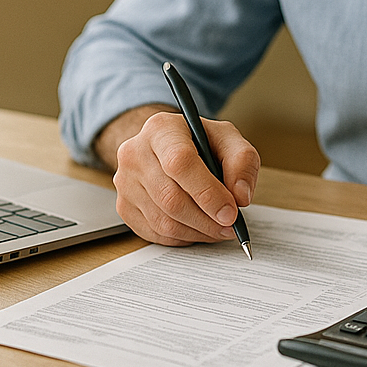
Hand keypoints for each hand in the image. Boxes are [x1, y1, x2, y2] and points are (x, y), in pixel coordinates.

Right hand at [108, 109, 259, 245]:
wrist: (166, 146)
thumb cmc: (198, 141)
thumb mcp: (228, 138)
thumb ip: (242, 161)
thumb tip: (240, 196)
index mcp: (161, 129)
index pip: (179, 162)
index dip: (207, 192)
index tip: (231, 212)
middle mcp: (135, 153)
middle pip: (170, 197)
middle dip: (206, 219)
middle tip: (230, 226)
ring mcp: (125, 182)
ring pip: (163, 220)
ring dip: (197, 231)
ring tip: (219, 228)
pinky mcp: (124, 207)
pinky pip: (155, 233)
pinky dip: (183, 237)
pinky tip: (199, 229)